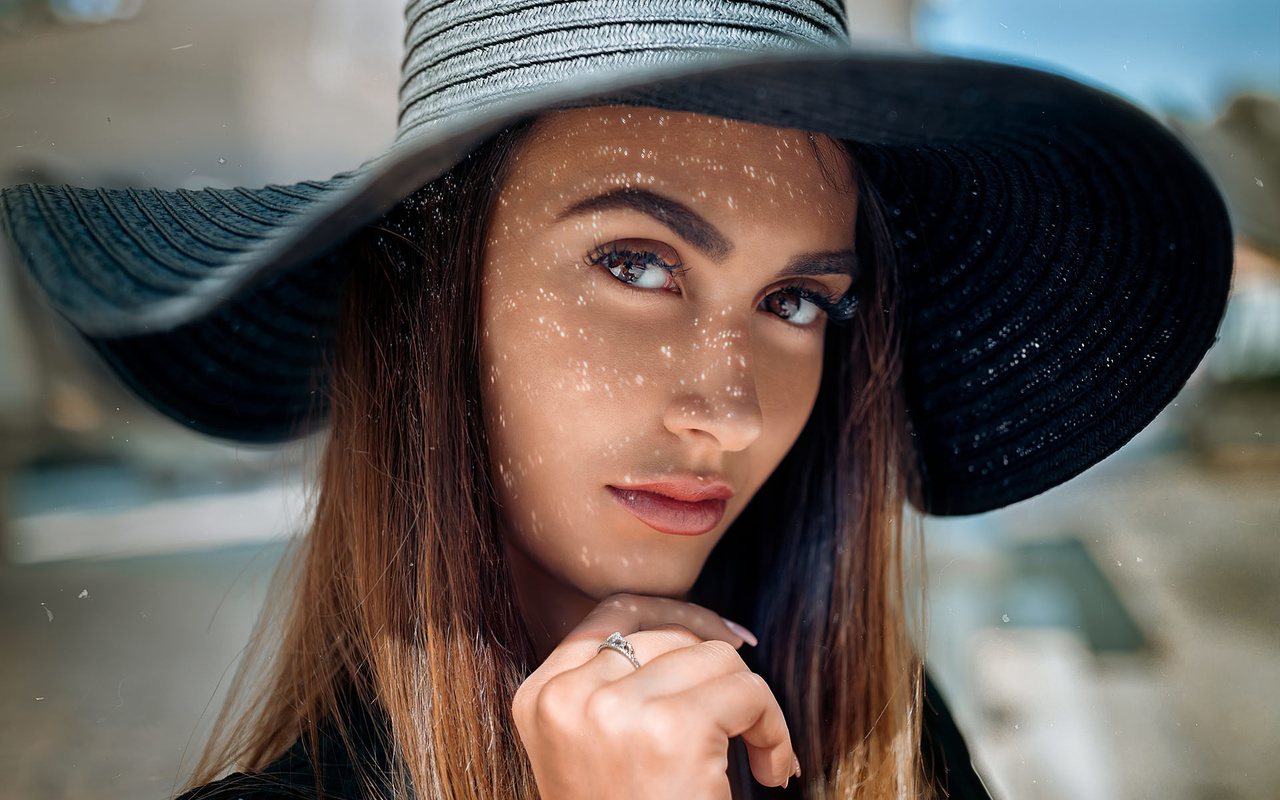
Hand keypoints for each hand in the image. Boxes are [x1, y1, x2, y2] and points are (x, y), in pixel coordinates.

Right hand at [512, 593, 797, 799]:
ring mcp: (614, 709)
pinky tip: (771, 769)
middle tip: (745, 726)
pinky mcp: (672, 728)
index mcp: (539, 699)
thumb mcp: (596, 752)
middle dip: (721, 674)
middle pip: (670, 635)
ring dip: (752, 705)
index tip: (727, 645)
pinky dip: (774, 728)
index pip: (614, 613)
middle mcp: (568, 697)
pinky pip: (748, 692)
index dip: (679, 620)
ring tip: (759, 755)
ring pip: (715, 658)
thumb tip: (703, 630)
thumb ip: (618, 689)